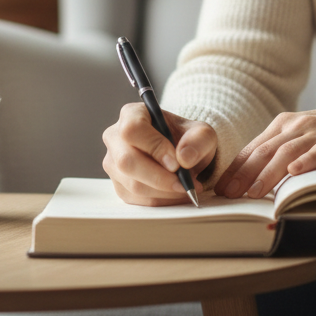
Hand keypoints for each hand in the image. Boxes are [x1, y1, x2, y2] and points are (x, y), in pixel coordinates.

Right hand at [102, 102, 216, 205]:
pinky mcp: (119, 185)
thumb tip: (183, 158)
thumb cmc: (188, 139)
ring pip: (132, 185)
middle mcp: (115, 137)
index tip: (177, 163)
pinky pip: (137, 200)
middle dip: (159, 178)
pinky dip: (160, 201)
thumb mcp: (202, 133)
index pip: (133, 129)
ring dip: (164, 192)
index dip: (154, 147)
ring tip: (186, 187)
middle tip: (184, 184)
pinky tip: (176, 194)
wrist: (183, 155)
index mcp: (131, 114)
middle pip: (127, 161)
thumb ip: (198, 140)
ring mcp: (113, 163)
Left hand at [215, 96, 315, 198]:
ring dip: (268, 173)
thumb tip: (256, 180)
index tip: (219, 189)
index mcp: (285, 126)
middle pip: (264, 151)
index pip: (253, 148)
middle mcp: (297, 126)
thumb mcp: (305, 139)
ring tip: (253, 192)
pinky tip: (295, 172)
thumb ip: (283, 154)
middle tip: (227, 195)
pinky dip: (306, 161)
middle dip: (243, 174)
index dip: (235, 169)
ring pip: (287, 153)